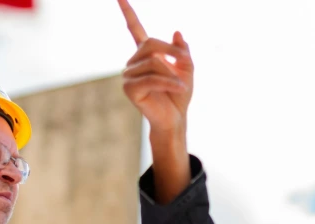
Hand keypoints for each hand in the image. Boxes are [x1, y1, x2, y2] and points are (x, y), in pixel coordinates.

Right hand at [118, 0, 193, 133]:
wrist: (176, 119)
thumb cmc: (179, 96)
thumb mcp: (187, 70)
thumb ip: (182, 51)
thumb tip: (176, 32)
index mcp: (145, 55)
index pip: (134, 29)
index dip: (128, 12)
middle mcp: (133, 63)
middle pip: (150, 44)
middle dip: (171, 51)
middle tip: (185, 62)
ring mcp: (129, 76)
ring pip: (153, 62)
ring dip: (172, 73)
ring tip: (182, 85)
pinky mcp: (129, 89)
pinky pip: (151, 78)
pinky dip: (168, 82)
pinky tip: (178, 88)